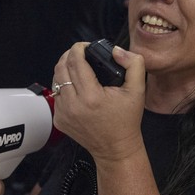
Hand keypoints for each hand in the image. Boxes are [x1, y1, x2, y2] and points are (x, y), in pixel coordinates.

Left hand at [52, 43, 145, 161]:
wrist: (116, 148)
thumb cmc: (126, 120)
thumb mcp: (138, 90)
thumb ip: (133, 63)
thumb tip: (116, 50)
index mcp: (91, 96)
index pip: (75, 61)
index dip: (78, 48)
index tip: (85, 46)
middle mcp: (73, 104)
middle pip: (61, 67)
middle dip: (69, 55)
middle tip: (80, 54)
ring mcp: (63, 113)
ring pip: (56, 80)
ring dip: (65, 69)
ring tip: (77, 68)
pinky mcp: (59, 120)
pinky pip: (56, 94)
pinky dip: (63, 86)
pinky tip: (76, 86)